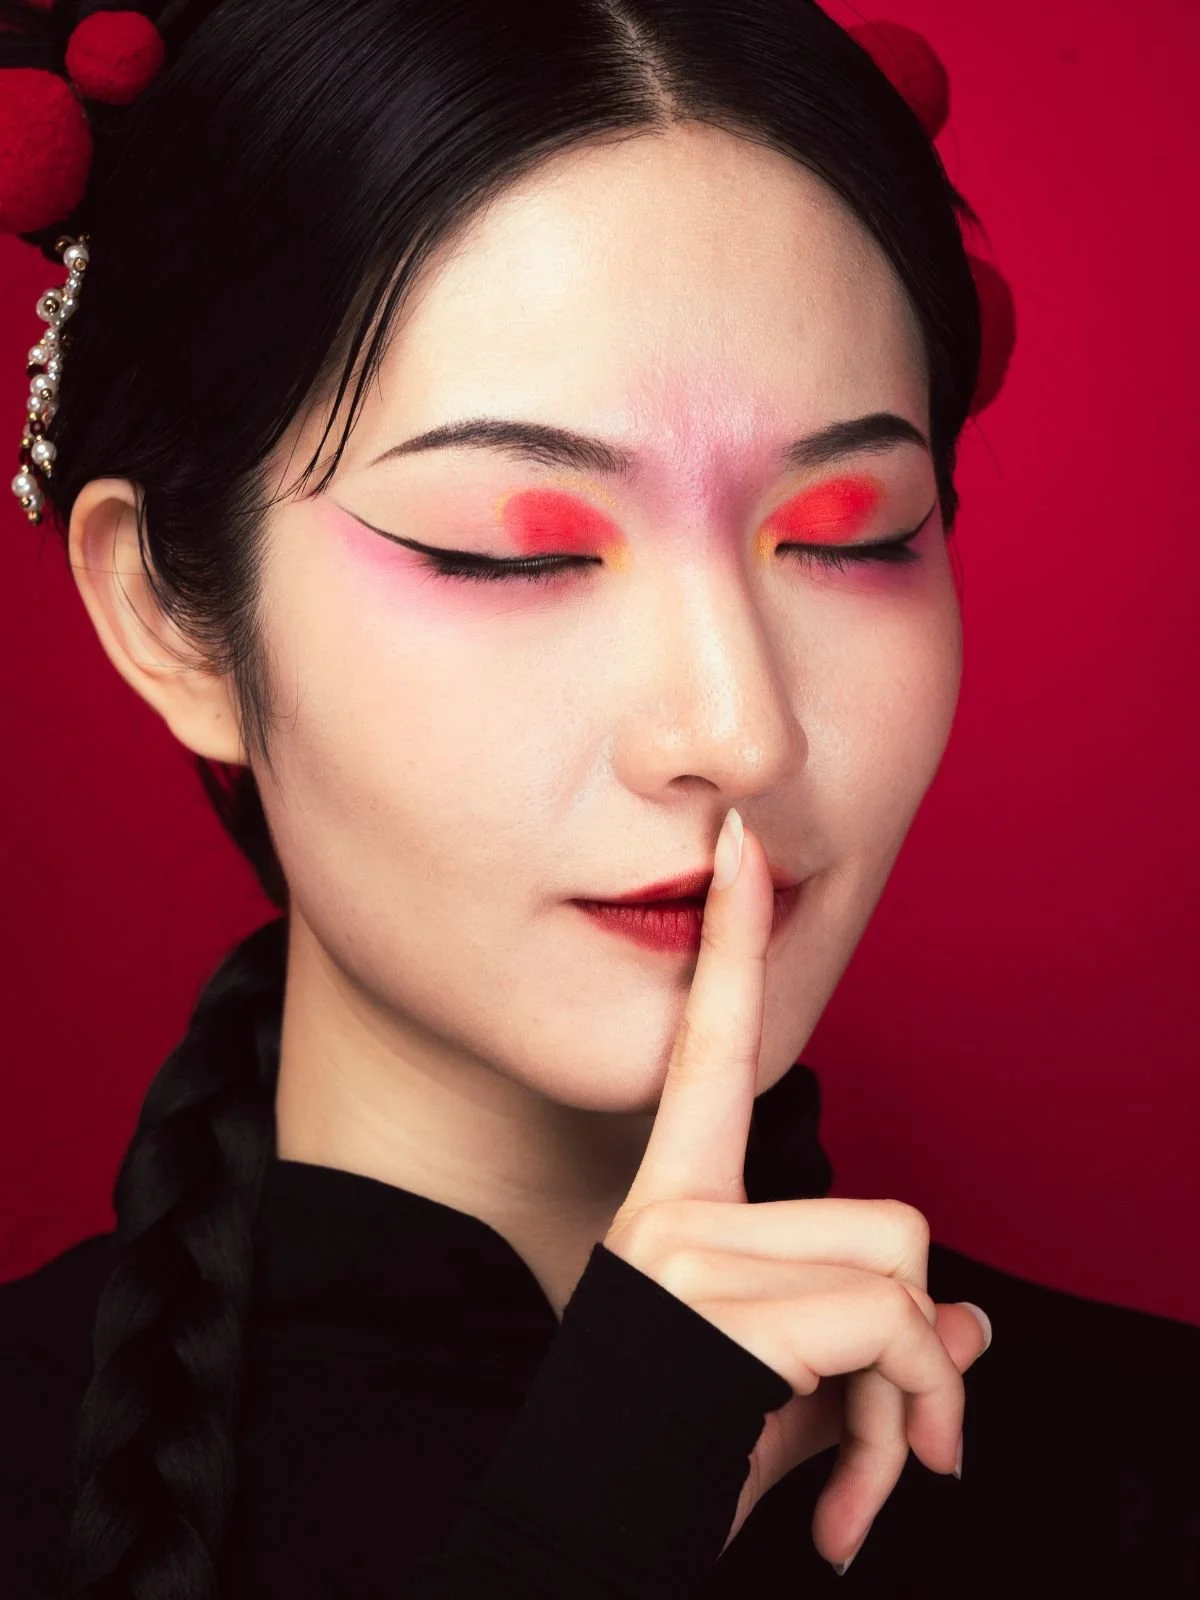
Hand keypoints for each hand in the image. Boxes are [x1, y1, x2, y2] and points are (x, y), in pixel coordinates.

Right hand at [602, 808, 991, 1570]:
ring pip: (903, 1277)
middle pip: (892, 1218)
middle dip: (924, 1344)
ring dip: (920, 1396)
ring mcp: (687, 1254)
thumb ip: (875, 1345)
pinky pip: (891, 1327)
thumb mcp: (791, 1390)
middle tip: (905, 1435)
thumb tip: (980, 1326)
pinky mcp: (714, 1310)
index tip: (742, 847)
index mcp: (677, 1202)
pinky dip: (909, 1418)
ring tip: (868, 1475)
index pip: (712, 1049)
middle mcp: (673, 1209)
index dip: (733, 947)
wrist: (573, 1545)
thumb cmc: (673, 1460)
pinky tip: (852, 1508)